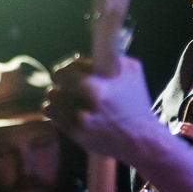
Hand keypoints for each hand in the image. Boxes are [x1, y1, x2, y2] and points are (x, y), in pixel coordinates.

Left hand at [44, 54, 160, 163]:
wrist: (140, 139)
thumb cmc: (137, 103)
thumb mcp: (132, 71)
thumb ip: (109, 55)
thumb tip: (90, 52)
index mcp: (96, 90)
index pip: (64, 72)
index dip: (69, 68)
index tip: (74, 69)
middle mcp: (82, 108)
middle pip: (55, 86)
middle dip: (64, 83)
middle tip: (74, 83)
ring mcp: (76, 123)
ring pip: (52, 100)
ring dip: (60, 96)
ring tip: (73, 96)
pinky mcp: (73, 135)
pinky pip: (52, 115)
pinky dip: (58, 109)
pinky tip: (70, 108)